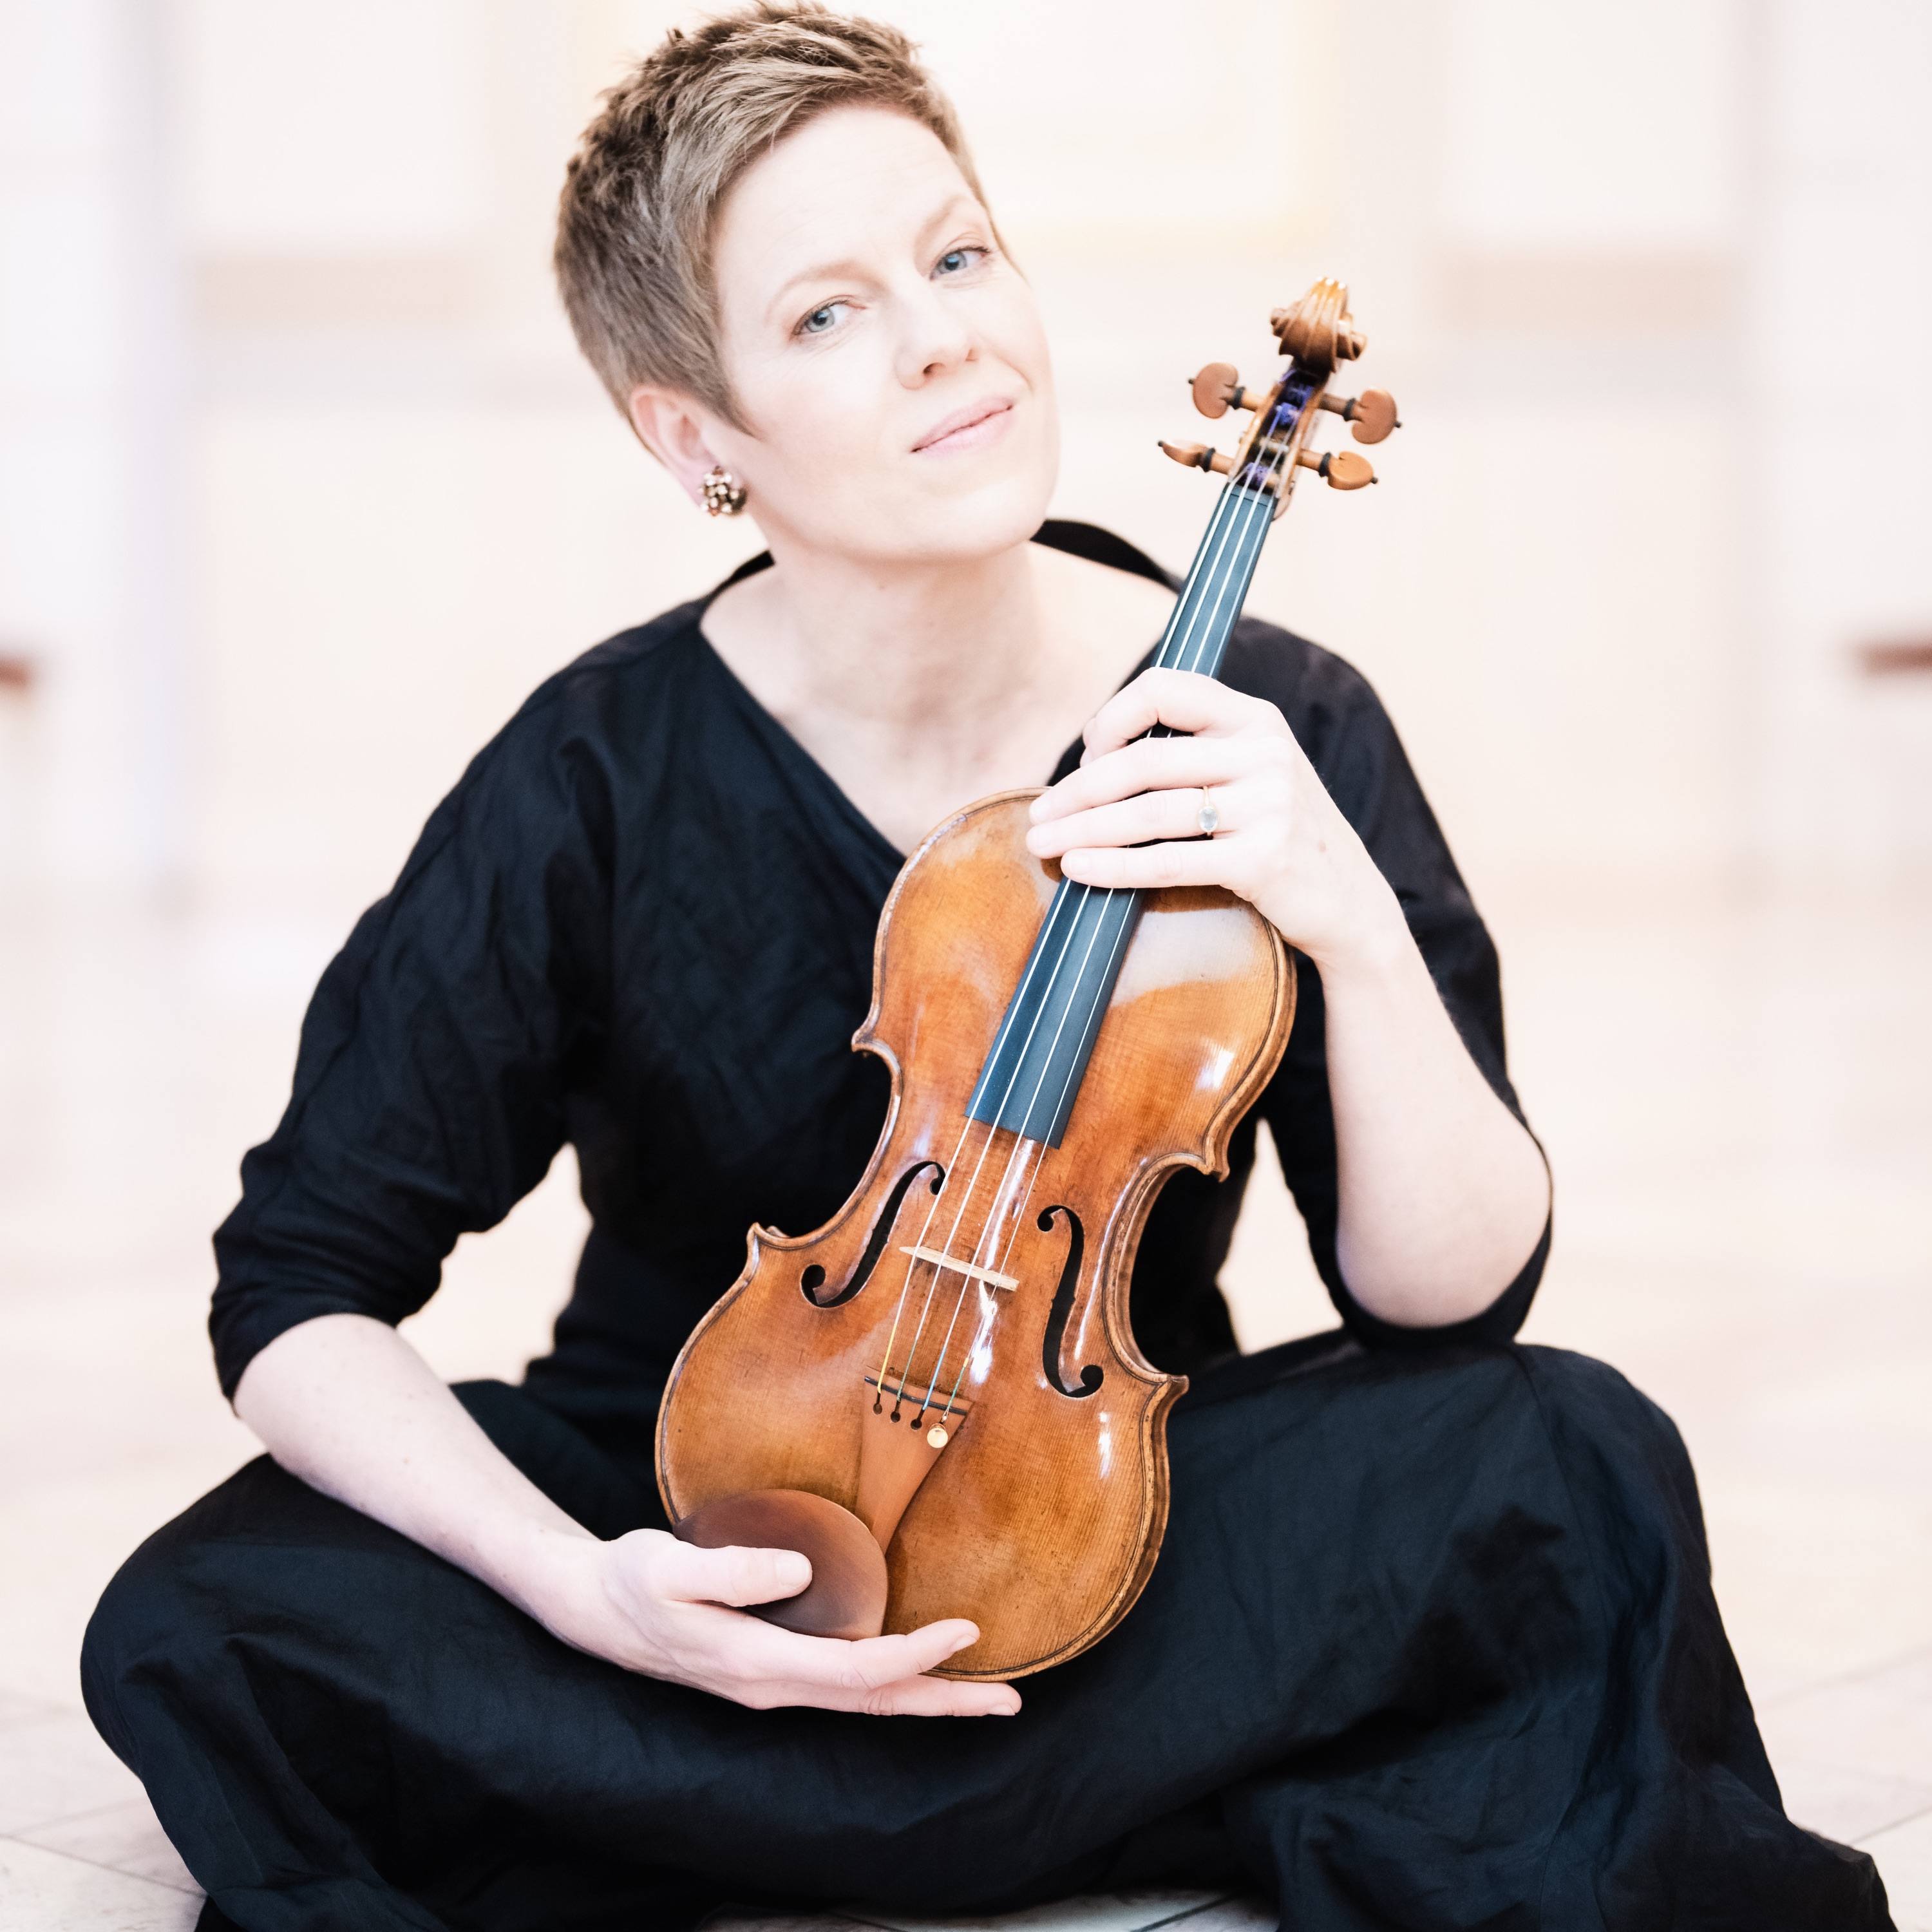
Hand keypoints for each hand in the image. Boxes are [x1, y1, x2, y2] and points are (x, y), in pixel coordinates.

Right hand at [532, 1528, 1022, 1715]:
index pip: (856, 1671)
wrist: (589, 1608)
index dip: (915, 1656)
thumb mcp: (667, 1567)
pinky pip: (843, 1682)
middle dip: (944, 1703)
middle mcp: (771, 1685)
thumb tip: (800, 1572)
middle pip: (874, 1701)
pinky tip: (913, 1667)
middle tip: (1011, 1702)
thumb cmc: (628, 1580)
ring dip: (924, 1695)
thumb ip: (733, 1572)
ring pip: (863, 1698)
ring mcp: (770, 1682)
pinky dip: (889, 1679)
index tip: (967, 1630)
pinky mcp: (768, 1666)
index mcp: (755, 1664)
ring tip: (982, 1692)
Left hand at [1025, 667, 1400, 970]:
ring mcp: (1268, 805)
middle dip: (1079, 788)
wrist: (1352, 904)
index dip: (1112, 718)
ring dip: (1083, 829)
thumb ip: (1197, 752)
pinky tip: (1079, 870)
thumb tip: (1097, 756)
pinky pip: (1169, 860)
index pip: (1164, 688)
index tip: (1086, 755)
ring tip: (1044, 842)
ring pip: (1149, 810)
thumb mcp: (1255, 773)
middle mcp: (1264, 752)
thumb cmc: (1283, 837)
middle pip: (1144, 758)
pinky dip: (1114, 867)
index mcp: (1255, 718)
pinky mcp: (1263, 859)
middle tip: (1040, 813)